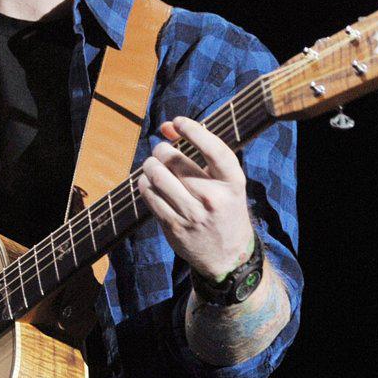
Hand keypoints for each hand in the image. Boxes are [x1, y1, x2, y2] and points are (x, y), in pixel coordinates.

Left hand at [137, 116, 253, 279]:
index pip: (213, 149)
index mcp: (233, 183)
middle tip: (161, 151)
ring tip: (152, 165)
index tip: (178, 121)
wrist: (228, 257)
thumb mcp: (225, 183)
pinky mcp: (174, 227)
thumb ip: (201, 152)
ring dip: (149, 165)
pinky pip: (149, 196)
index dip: (193, 129)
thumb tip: (167, 126)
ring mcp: (192, 215)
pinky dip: (144, 183)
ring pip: (157, 176)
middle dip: (162, 150)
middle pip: (175, 160)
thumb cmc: (225, 209)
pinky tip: (149, 182)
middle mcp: (213, 198)